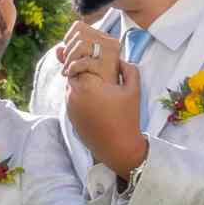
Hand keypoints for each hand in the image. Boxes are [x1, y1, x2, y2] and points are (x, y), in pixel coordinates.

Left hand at [57, 22, 119, 82]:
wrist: (112, 102)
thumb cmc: (97, 85)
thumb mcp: (82, 68)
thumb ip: (70, 57)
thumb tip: (57, 49)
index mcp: (106, 40)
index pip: (79, 26)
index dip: (68, 39)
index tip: (67, 55)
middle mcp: (111, 43)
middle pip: (78, 35)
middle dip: (67, 51)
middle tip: (66, 67)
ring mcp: (111, 54)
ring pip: (81, 45)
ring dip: (69, 59)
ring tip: (68, 71)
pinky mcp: (108, 66)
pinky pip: (84, 61)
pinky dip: (73, 68)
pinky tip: (72, 75)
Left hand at [67, 61, 147, 179]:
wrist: (118, 148)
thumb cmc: (127, 118)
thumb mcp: (134, 90)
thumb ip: (129, 69)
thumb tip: (120, 60)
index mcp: (87, 84)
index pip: (80, 59)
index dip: (87, 56)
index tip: (97, 57)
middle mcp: (73, 94)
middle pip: (72, 71)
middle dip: (82, 67)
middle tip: (95, 68)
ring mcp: (69, 106)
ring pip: (70, 85)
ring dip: (80, 81)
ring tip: (96, 84)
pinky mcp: (70, 117)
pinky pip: (71, 99)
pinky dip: (79, 95)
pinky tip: (94, 100)